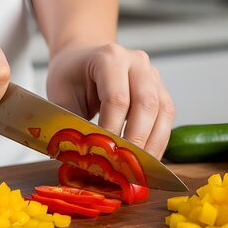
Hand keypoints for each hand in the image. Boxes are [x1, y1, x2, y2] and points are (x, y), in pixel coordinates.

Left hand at [46, 43, 174, 158]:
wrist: (81, 59)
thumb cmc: (70, 77)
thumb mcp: (61, 97)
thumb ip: (73, 125)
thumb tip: (86, 159)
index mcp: (109, 58)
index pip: (117, 98)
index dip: (113, 130)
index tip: (106, 156)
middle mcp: (136, 62)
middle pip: (146, 104)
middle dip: (137, 140)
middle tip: (127, 168)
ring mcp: (152, 75)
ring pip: (163, 111)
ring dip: (153, 144)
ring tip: (140, 169)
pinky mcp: (160, 90)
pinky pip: (167, 117)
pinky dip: (158, 140)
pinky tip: (147, 159)